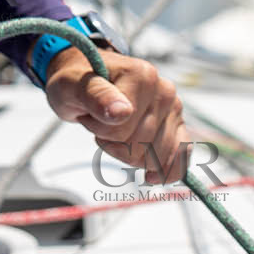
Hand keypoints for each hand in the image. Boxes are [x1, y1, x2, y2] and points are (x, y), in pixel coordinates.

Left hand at [42, 46, 191, 183]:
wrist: (87, 77)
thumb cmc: (77, 83)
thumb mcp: (72, 86)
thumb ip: (96, 96)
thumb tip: (122, 113)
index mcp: (142, 76)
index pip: (122, 129)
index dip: (100, 132)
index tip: (88, 116)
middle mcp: (164, 90)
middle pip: (140, 146)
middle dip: (113, 144)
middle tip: (100, 123)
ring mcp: (173, 108)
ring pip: (157, 157)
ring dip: (129, 154)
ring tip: (116, 131)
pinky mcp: (177, 123)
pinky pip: (182, 154)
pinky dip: (169, 170)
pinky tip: (151, 177)